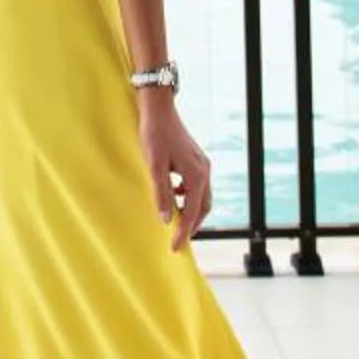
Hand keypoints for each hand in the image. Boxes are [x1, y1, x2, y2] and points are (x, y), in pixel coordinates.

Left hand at [139, 94, 212, 252]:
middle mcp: (204, 172)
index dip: (183, 233)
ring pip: (203, 198)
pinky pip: (198, 186)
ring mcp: (203, 165)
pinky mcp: (197, 160)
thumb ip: (161, 193)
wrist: (159, 109)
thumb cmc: (154, 135)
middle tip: (177, 240)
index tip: (175, 248)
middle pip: (203, 208)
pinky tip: (175, 195)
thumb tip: (165, 219)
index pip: (191, 213)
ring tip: (176, 221)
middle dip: (191, 226)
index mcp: (196, 176)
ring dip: (191, 212)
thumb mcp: (154, 166)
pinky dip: (189, 197)